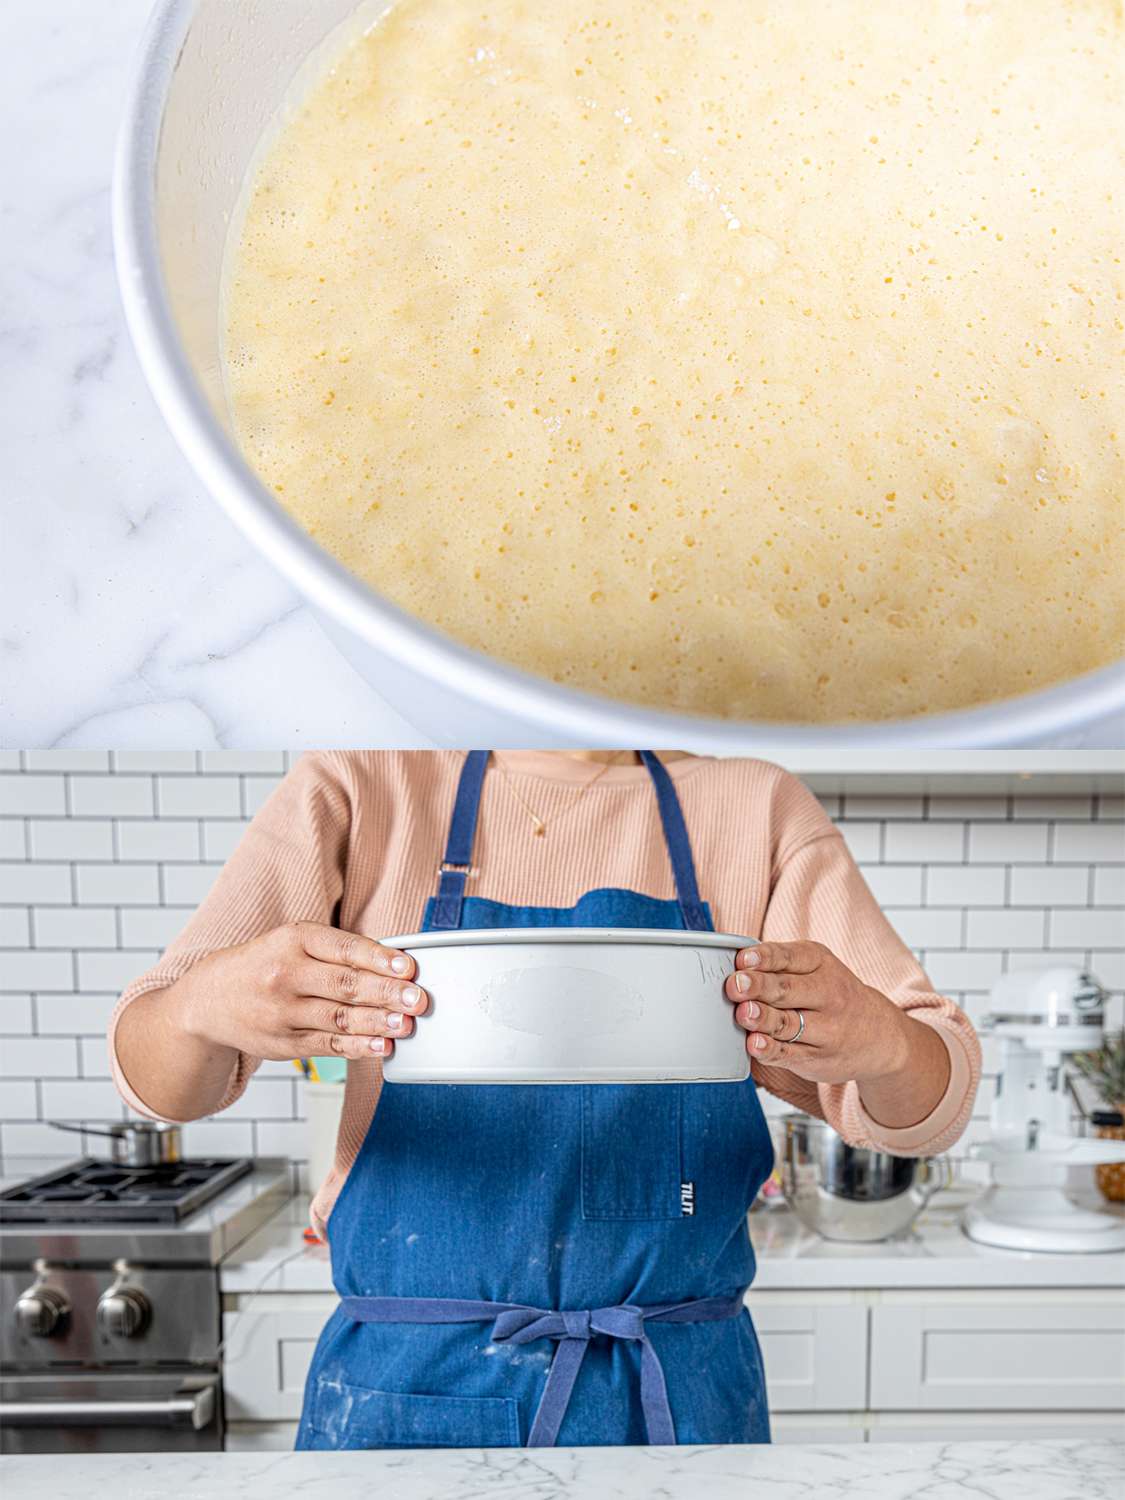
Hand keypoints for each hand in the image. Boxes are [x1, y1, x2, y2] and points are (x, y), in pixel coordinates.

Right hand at [176, 922, 427, 1061]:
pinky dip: (357, 1047)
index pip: (344, 948)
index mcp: (293, 939)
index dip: (379, 958)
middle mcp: (286, 974)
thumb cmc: (264, 965)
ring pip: (338, 1018)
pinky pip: (327, 1045)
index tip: (408, 967)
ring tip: (406, 1024)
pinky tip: (381, 1047)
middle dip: (386, 993)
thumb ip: (337, 951)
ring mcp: (283, 1011)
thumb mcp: (292, 942)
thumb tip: (395, 964)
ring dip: (377, 1023)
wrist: (207, 1000)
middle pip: (345, 985)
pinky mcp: (283, 1043)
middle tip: (417, 999)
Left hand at [722, 941, 912, 1084]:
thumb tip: (735, 963)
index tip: (743, 959)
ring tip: (744, 1013)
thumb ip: (778, 964)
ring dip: (762, 1019)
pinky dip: (769, 1050)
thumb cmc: (833, 994)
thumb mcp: (817, 968)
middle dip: (759, 987)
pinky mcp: (816, 1058)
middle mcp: (827, 995)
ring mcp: (825, 1030)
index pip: (790, 957)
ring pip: (787, 1024)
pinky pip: (789, 1054)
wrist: (880, 1035)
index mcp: (821, 964)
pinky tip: (755, 1044)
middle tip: (736, 985)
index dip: (764, 958)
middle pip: (787, 990)